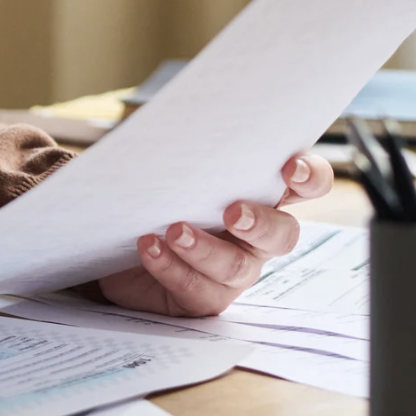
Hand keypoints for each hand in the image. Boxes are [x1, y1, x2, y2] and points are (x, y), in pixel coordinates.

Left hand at [97, 153, 335, 316]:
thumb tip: (173, 120)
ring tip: (174, 231)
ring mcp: (231, 269)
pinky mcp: (201, 296)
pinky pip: (197, 289)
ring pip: (236, 267)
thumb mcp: (159, 155)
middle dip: (261, 223)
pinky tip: (149, 247)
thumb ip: (177, 138)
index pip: (306, 183)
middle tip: (233, 212)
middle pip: (282, 234)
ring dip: (206, 249)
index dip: (310, 176)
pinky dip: (171, 267)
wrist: (105, 235)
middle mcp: (254, 234)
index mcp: (257, 191)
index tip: (290, 168)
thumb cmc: (145, 186)